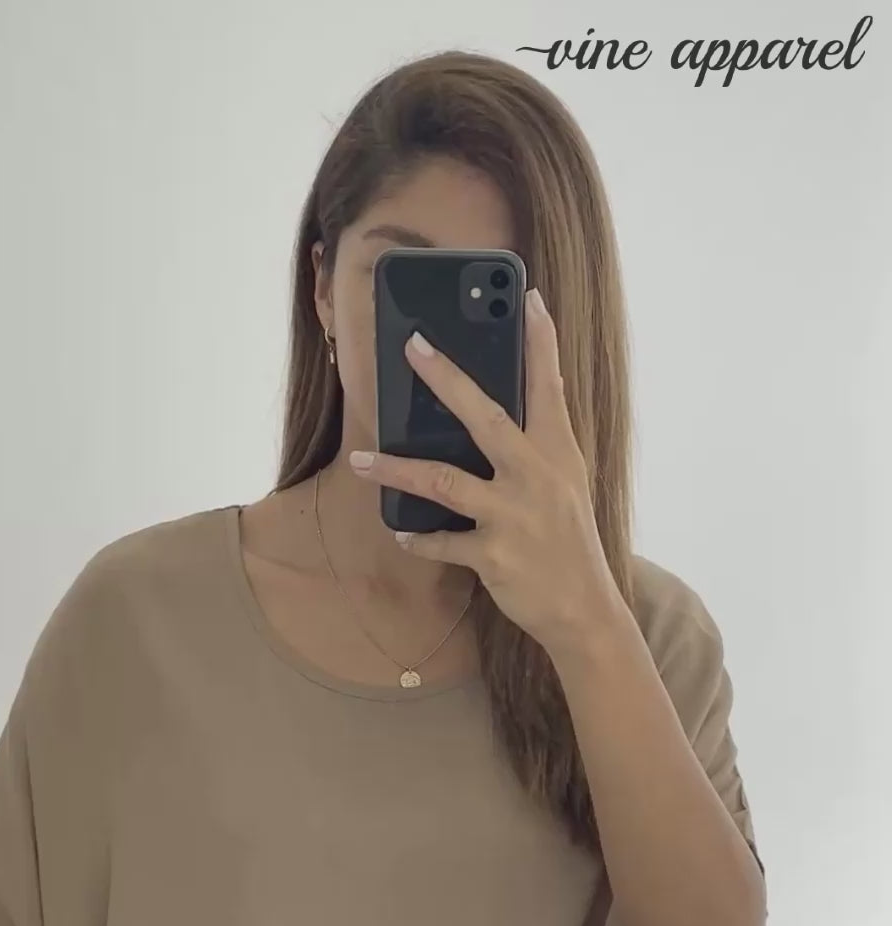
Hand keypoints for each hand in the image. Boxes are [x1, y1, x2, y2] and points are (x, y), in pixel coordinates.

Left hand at [350, 287, 622, 654]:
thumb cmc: (569, 541)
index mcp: (558, 453)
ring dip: (397, 470)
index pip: (550, 386)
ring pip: (444, 481)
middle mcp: (536, 477)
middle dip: (447, 379)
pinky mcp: (493, 555)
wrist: (584, 609)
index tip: (529, 297)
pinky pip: (442, 541)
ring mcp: (513, 516)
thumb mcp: (570, 482)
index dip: (541, 342)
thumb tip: (548, 384)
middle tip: (414, 346)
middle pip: (485, 417)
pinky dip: (418, 537)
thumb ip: (550, 437)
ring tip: (361, 460)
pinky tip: (400, 531)